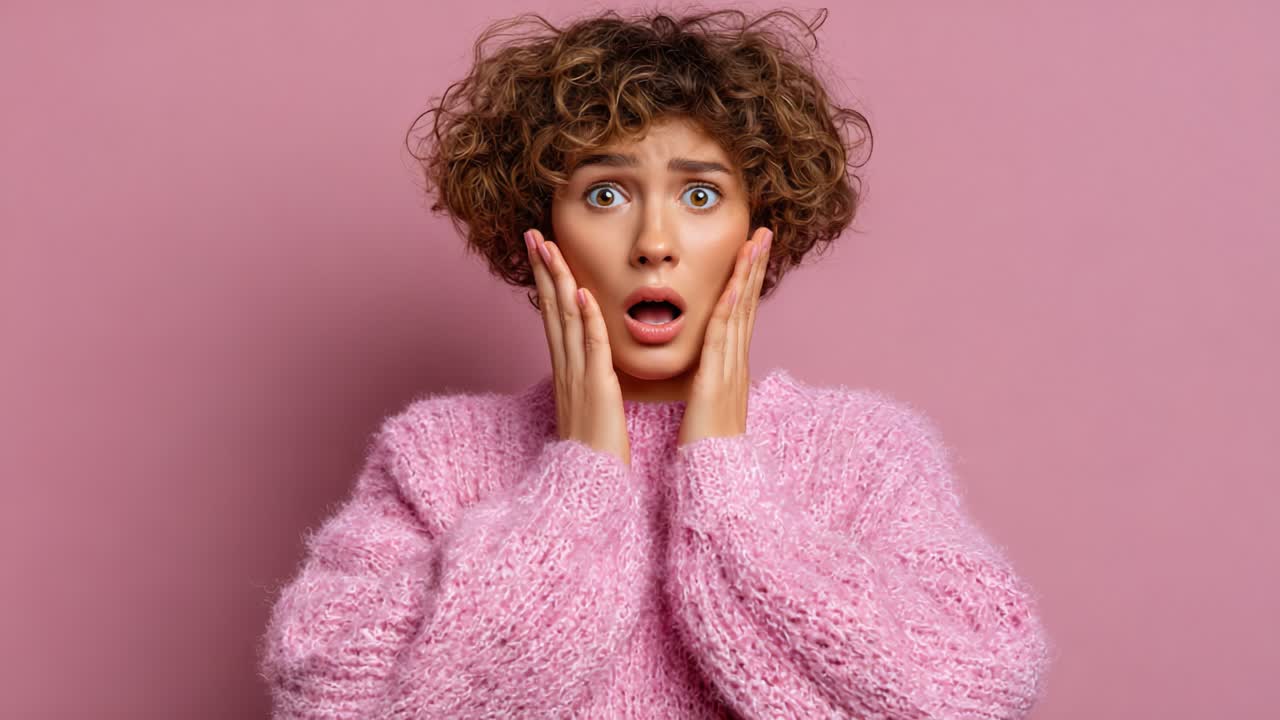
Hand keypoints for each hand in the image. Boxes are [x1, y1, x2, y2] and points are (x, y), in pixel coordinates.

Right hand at [526, 228, 631, 466]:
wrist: (587, 485)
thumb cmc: (594, 450)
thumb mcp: (589, 405)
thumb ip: (589, 379)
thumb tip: (591, 362)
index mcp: (566, 370)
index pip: (554, 316)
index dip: (548, 282)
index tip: (542, 252)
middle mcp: (565, 368)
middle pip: (551, 309)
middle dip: (543, 270)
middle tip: (533, 235)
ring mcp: (577, 377)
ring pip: (565, 320)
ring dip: (558, 281)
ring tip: (550, 248)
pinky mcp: (595, 389)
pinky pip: (590, 348)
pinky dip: (587, 319)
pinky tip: (582, 293)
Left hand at [678, 227, 772, 446]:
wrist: (714, 478)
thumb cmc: (706, 448)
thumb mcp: (709, 406)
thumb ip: (710, 383)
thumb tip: (709, 369)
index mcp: (731, 368)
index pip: (740, 315)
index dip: (747, 282)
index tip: (752, 252)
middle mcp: (736, 364)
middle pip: (747, 306)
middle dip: (756, 268)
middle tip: (764, 233)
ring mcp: (730, 371)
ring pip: (739, 314)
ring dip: (747, 276)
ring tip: (755, 243)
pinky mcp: (716, 381)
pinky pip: (722, 338)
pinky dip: (728, 308)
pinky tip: (732, 285)